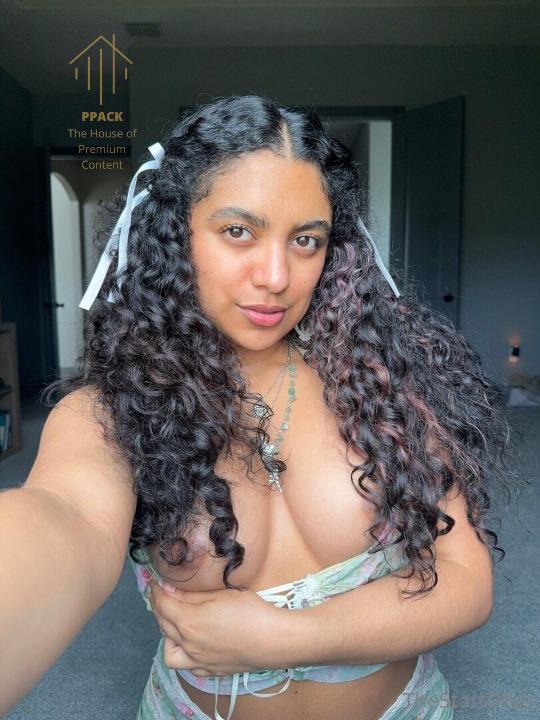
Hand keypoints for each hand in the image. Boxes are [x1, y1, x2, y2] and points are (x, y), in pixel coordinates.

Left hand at [149, 579, 288, 677]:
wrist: (273, 640)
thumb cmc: (250, 612)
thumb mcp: (219, 594)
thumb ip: (191, 594)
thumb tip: (169, 589)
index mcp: (188, 622)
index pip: (162, 605)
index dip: (156, 591)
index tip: (157, 582)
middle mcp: (188, 645)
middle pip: (163, 625)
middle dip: (160, 608)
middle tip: (166, 595)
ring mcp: (199, 661)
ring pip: (169, 651)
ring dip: (167, 636)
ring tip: (178, 623)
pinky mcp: (211, 670)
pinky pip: (187, 665)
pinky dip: (184, 653)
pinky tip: (194, 643)